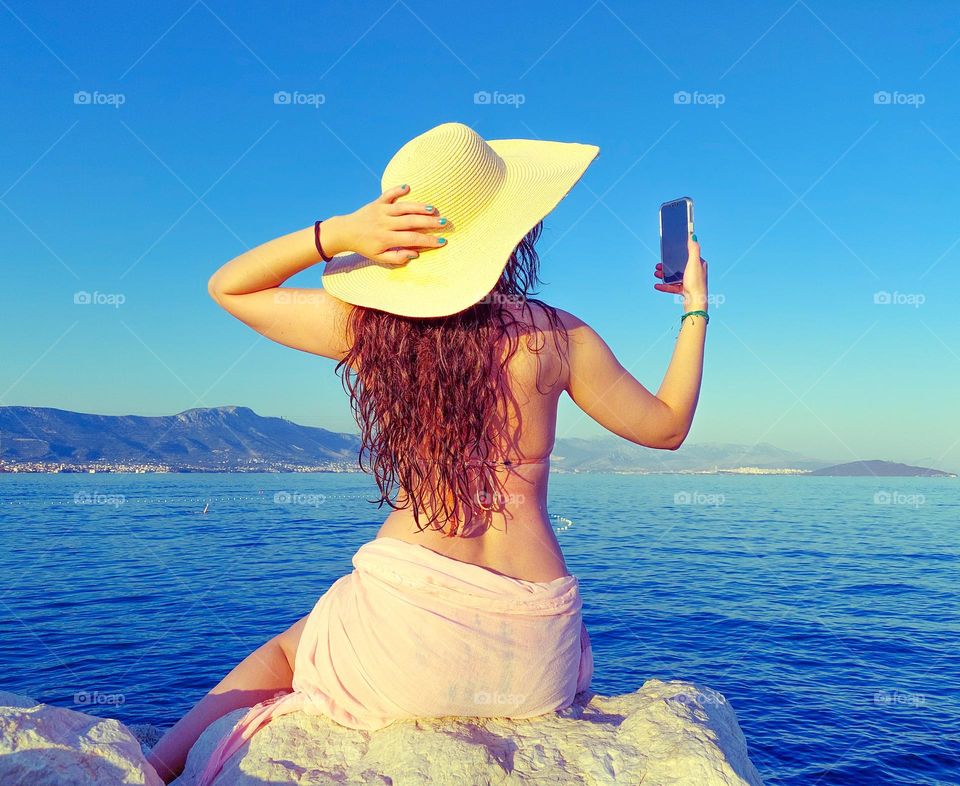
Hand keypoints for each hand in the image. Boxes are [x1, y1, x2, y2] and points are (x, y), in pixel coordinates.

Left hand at [323, 184, 446, 264]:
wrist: (345, 232)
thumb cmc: (365, 247)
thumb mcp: (379, 258)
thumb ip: (397, 257)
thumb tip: (415, 253)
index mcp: (386, 239)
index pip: (411, 239)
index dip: (428, 241)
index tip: (442, 242)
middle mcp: (384, 223)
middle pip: (410, 222)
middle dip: (429, 222)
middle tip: (444, 223)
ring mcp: (381, 211)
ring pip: (403, 207)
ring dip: (419, 207)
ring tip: (434, 209)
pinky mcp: (377, 202)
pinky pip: (388, 194)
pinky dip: (397, 189)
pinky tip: (408, 187)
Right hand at [654, 236, 708, 310]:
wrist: (695, 302)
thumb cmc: (696, 282)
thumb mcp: (694, 263)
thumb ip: (693, 249)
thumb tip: (693, 235)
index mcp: (699, 264)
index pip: (688, 255)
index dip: (677, 253)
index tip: (668, 252)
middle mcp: (695, 272)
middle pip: (679, 265)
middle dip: (667, 265)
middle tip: (658, 265)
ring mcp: (690, 282)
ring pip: (675, 276)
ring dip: (664, 274)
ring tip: (656, 274)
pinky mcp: (685, 290)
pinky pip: (673, 287)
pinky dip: (665, 286)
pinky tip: (657, 286)